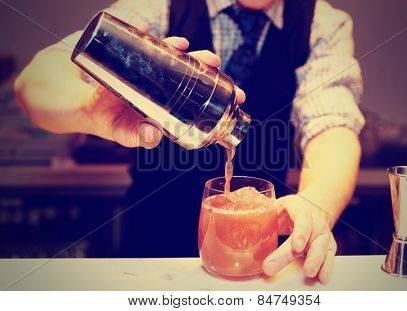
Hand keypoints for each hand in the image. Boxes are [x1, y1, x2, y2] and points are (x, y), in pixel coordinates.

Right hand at [15, 35, 245, 148]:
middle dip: (211, 75)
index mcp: (163, 110)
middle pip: (193, 81)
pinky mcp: (135, 60)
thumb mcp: (115, 129)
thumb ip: (132, 135)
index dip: (219, 101)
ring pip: (178, 64)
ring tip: (204, 55)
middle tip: (222, 69)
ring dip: (193, 57)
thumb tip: (153, 137)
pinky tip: (176, 42)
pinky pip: (155, 50)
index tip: (238, 98)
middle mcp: (160, 91)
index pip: (198, 105)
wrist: (67, 97)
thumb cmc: (95, 116)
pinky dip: (167, 45)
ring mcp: (149, 75)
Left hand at [262, 194, 336, 283]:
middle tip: (294, 267)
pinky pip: (330, 255)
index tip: (296, 246)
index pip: (303, 219)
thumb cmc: (290, 209)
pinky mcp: (328, 244)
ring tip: (308, 272)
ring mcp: (323, 233)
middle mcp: (315, 221)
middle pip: (311, 238)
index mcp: (300, 208)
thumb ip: (263, 214)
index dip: (301, 233)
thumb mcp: (277, 206)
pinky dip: (326, 267)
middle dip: (302, 253)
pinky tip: (322, 277)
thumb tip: (243, 226)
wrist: (312, 207)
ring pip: (323, 247)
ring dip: (316, 261)